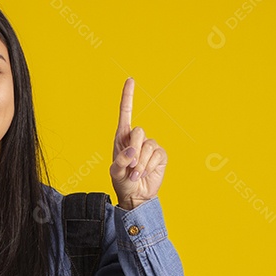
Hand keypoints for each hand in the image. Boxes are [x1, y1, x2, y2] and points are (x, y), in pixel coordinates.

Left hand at [111, 77, 166, 209]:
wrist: (136, 195)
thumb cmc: (122, 182)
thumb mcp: (116, 172)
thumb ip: (121, 160)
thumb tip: (132, 150)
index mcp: (122, 137)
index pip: (126, 113)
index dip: (128, 97)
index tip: (130, 80)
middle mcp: (136, 139)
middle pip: (139, 131)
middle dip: (134, 150)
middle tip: (130, 166)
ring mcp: (149, 146)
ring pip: (148, 146)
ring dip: (140, 163)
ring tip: (136, 174)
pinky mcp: (160, 155)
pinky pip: (157, 155)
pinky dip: (149, 166)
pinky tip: (145, 173)